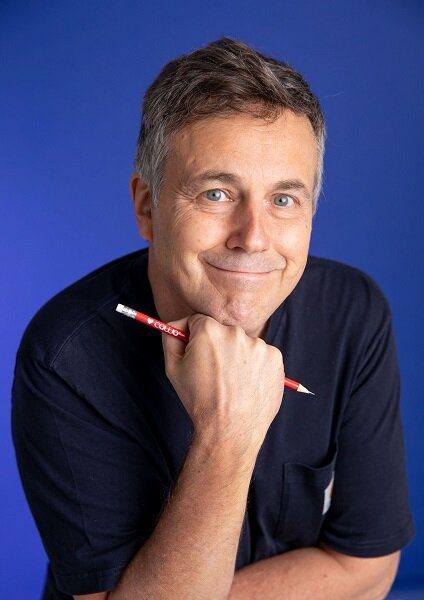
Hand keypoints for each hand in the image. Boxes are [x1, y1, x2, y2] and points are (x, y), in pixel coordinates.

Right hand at [161, 313, 284, 455]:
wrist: (230, 430)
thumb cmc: (199, 400)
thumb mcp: (173, 368)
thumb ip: (171, 339)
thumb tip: (175, 325)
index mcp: (209, 330)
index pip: (198, 321)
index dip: (194, 337)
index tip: (197, 351)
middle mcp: (235, 332)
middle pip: (222, 331)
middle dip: (217, 347)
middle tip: (214, 373)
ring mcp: (258, 345)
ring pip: (243, 344)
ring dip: (238, 356)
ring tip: (232, 382)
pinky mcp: (275, 358)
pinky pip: (262, 355)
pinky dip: (255, 366)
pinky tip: (247, 384)